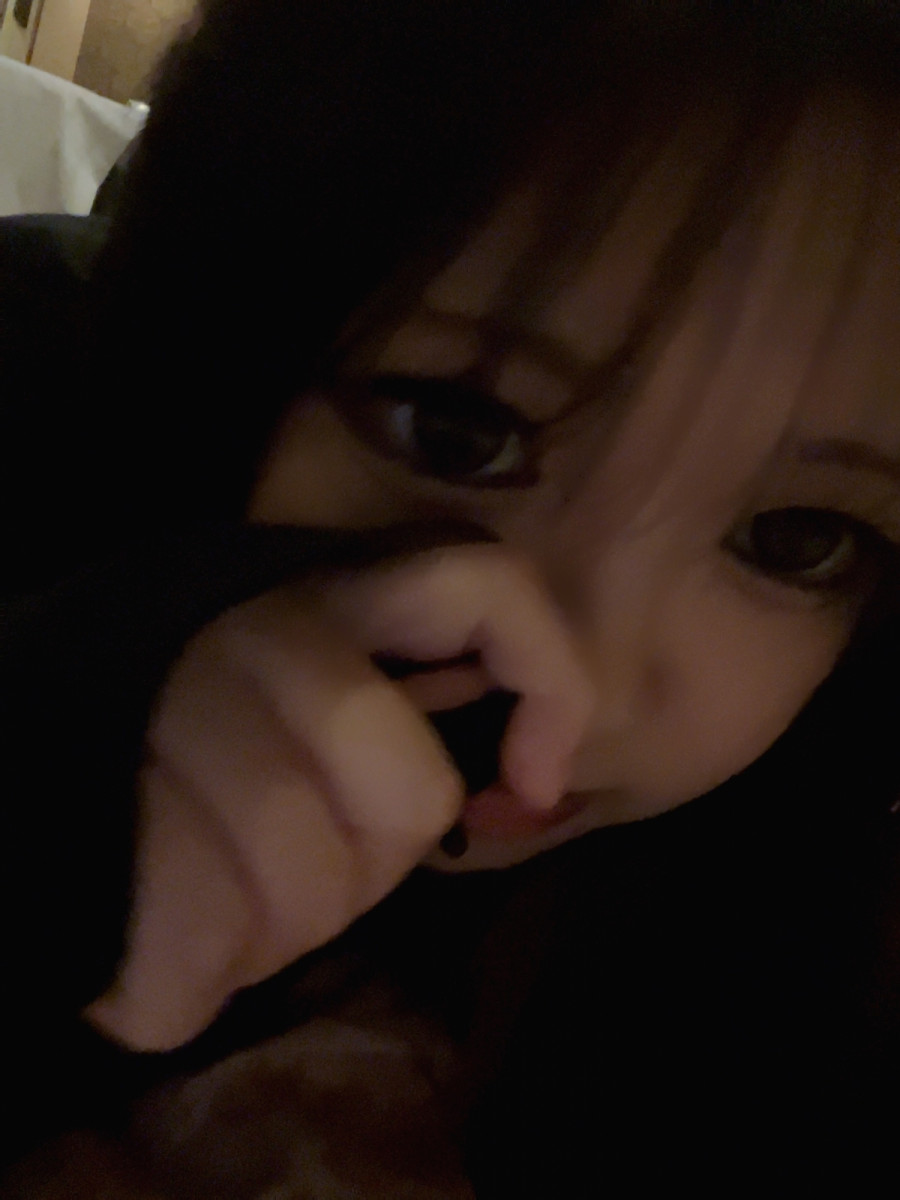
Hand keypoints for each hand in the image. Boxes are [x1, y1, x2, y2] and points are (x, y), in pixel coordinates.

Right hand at [83, 543, 591, 1050]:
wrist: (31, 771)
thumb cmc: (183, 743)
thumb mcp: (303, 689)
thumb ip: (404, 709)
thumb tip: (523, 784)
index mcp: (317, 591)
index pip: (483, 586)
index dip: (546, 684)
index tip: (525, 784)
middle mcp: (251, 632)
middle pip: (413, 795)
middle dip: (366, 861)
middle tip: (283, 851)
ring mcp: (170, 722)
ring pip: (317, 893)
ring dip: (275, 923)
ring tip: (207, 880)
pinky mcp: (107, 830)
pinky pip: (204, 959)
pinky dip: (192, 971)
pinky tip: (155, 921)